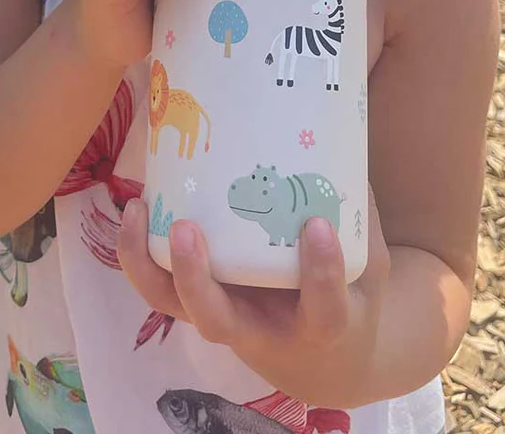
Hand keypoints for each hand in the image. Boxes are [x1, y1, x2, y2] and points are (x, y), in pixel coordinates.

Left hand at [118, 185, 390, 409]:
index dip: (320, 274)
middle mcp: (259, 330)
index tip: (319, 225)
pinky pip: (160, 285)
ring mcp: (221, 318)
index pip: (323, 311)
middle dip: (196, 279)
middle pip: (216, 321)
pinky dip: (140, 251)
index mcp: (318, 326)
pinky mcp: (197, 302)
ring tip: (138, 209)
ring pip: (173, 305)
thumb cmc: (350, 300)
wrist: (323, 360)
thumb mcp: (367, 267)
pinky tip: (137, 207)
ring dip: (148, 263)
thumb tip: (340, 144)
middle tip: (187, 229)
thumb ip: (359, 216)